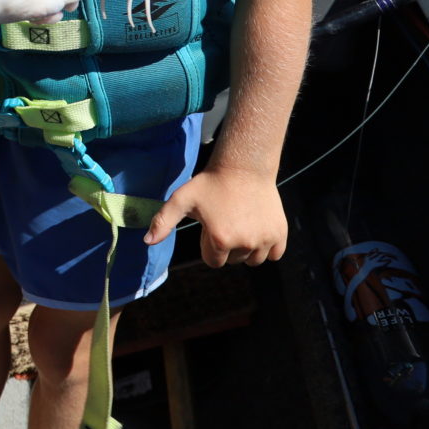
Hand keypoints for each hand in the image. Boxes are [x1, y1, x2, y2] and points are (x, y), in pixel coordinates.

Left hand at [144, 163, 287, 264]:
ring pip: (253, 260)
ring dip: (246, 249)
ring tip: (240, 225)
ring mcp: (265, 239)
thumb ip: (162, 222)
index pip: (213, 261)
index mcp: (220, 240)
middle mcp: (245, 243)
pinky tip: (257, 230)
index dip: (208, 245)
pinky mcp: (280, 234)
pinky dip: (267, 248)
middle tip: (225, 221)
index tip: (210, 226)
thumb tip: (147, 242)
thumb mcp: (181, 199)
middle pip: (233, 261)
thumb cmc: (209, 183)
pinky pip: (275, 254)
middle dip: (226, 247)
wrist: (243, 167)